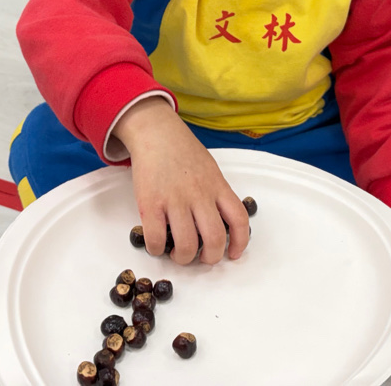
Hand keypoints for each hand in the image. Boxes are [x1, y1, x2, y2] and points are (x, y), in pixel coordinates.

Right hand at [114, 97, 250, 265]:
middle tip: (201, 258)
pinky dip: (157, 250)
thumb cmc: (182, 150)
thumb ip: (216, 193)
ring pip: (187, 245)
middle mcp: (199, 194)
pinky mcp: (150, 203)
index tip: (234, 254)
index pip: (239, 219)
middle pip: (215, 239)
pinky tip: (157, 245)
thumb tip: (220, 220)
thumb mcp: (209, 168)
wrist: (155, 132)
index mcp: (217, 186)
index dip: (240, 242)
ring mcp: (175, 200)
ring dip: (183, 258)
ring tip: (178, 254)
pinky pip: (156, 239)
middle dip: (210, 259)